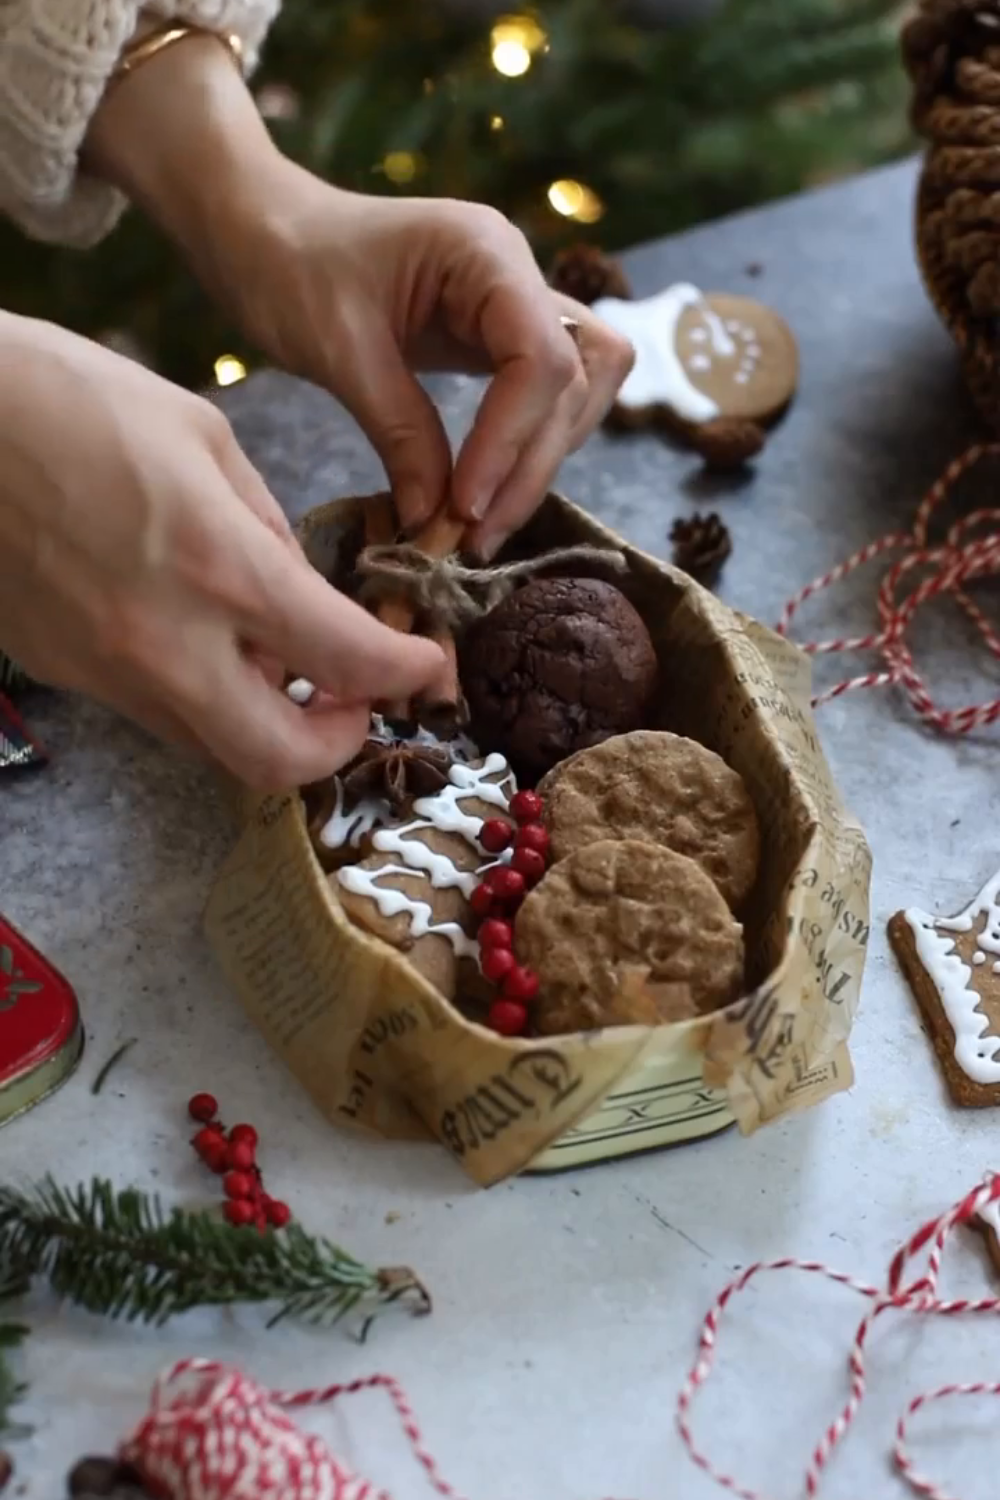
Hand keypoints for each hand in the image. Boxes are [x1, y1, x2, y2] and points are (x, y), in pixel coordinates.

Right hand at [0, 314, 442, 787]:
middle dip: (338, 742)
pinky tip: (205, 640)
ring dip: (269, 724)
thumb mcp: (201, 436)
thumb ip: (268, 525)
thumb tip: (303, 588)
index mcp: (218, 566)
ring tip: (284, 663)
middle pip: (279, 763)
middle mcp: (165, 642)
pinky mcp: (66, 673)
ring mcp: (107, 670)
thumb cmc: (66, 397)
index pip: (348, 661)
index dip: (406, 674)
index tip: (426, 663)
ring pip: (215, 749)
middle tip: (355, 696)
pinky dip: (205, 698)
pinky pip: (159, 714)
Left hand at [203, 177, 633, 557]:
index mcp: (486, 253)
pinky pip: (544, 400)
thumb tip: (434, 519)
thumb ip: (398, 432)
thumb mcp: (338, 350)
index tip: (464, 507)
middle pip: (573, 385)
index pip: (542, 359)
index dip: (512, 441)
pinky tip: (483, 493)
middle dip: (529, 467)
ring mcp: (514, 308)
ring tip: (480, 525)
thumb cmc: (288, 265)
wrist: (261, 232)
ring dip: (539, 463)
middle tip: (474, 539)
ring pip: (577, 394)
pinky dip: (524, 449)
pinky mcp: (496, 342)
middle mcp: (517, 276)